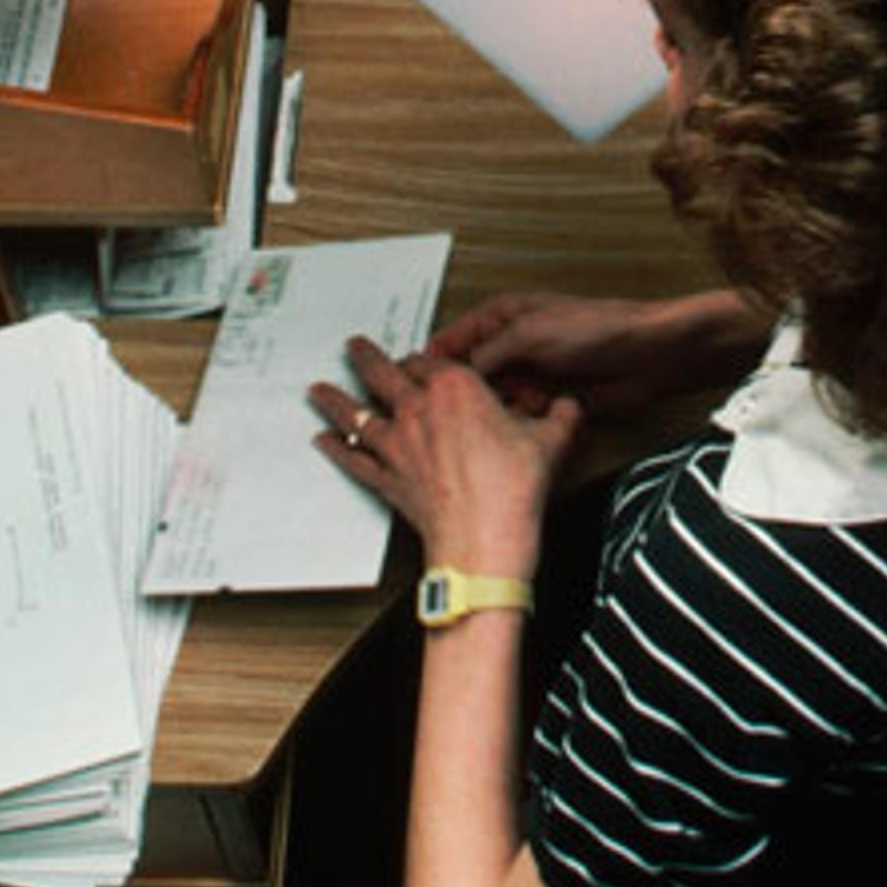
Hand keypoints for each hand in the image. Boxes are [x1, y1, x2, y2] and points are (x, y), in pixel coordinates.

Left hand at [310, 335, 578, 578]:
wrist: (484, 540)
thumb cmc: (512, 490)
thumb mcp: (552, 441)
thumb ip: (560, 415)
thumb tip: (569, 406)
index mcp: (456, 389)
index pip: (433, 358)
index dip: (427, 356)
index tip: (423, 355)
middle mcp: (419, 410)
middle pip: (384, 375)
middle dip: (366, 358)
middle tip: (353, 346)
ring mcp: (398, 445)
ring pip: (357, 414)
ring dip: (335, 400)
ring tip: (317, 389)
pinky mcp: (388, 479)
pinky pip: (354, 459)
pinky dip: (337, 449)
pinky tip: (323, 442)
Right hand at [426, 288, 770, 419]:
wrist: (649, 357)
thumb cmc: (599, 329)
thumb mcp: (529, 334)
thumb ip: (485, 354)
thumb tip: (451, 374)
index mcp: (503, 315)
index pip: (453, 339)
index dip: (432, 362)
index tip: (410, 384)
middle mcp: (513, 343)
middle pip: (470, 374)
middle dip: (466, 393)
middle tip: (456, 409)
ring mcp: (531, 372)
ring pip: (494, 399)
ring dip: (498, 408)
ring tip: (507, 410)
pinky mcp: (549, 399)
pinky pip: (520, 416)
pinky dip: (521, 420)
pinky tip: (530, 418)